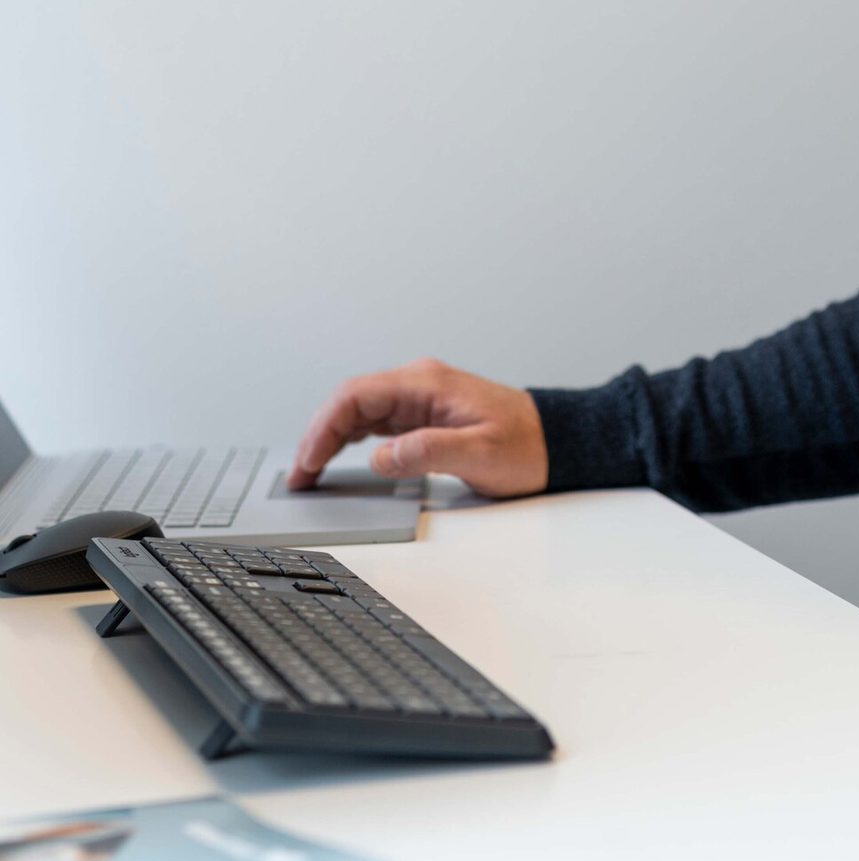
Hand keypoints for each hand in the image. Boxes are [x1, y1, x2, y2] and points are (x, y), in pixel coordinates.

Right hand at [286, 358, 548, 497]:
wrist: (556, 441)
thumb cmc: (527, 445)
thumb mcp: (480, 454)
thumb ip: (428, 451)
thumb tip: (380, 455)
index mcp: (428, 385)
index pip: (357, 395)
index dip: (323, 427)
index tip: (308, 461)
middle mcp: (421, 385)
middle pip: (352, 401)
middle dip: (318, 435)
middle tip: (299, 475)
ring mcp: (422, 398)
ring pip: (360, 410)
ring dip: (330, 437)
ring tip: (309, 472)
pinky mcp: (426, 414)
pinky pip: (376, 420)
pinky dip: (350, 438)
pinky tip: (338, 459)